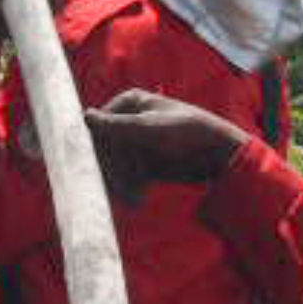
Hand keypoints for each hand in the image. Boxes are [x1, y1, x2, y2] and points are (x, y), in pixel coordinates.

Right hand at [84, 89, 247, 194]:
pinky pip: (128, 177)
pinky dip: (130, 189)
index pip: (99, 123)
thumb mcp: (147, 126)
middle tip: (113, 186)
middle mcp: (129, 122)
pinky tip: (138, 200)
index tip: (88, 164)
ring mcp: (137, 144)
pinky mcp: (145, 165)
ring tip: (132, 197)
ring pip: (115, 165)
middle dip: (109, 168)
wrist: (218, 154)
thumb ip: (115, 125)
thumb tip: (84, 116)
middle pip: (105, 146)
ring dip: (120, 182)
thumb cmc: (185, 131)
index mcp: (130, 103)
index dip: (93, 144)